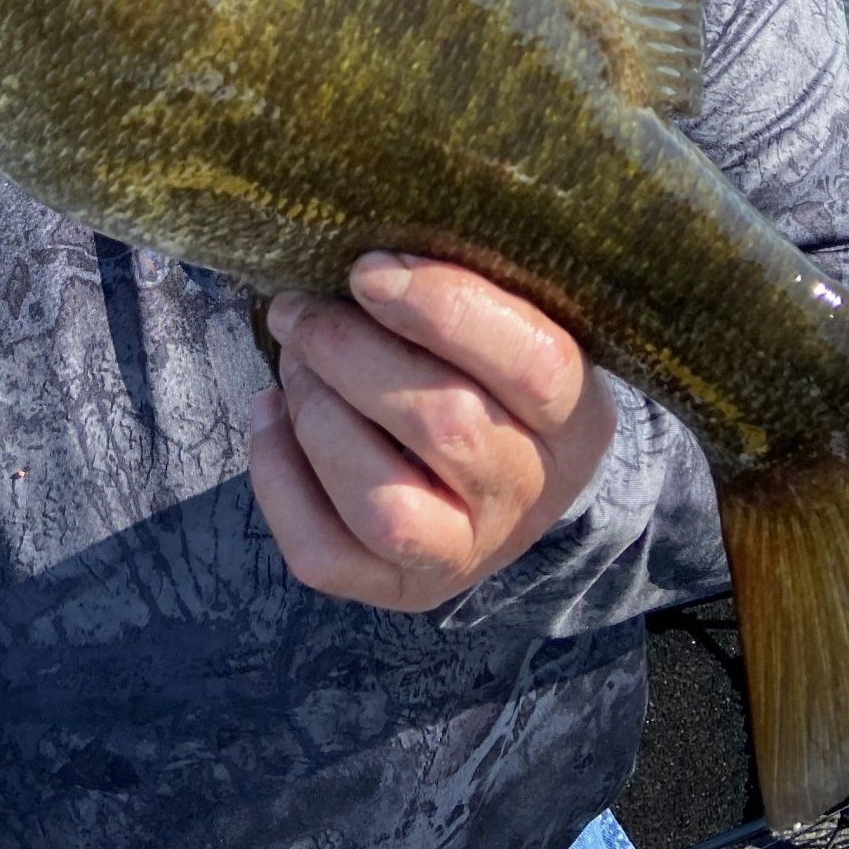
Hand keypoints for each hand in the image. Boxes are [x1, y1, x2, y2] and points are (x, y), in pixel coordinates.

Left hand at [248, 251, 617, 611]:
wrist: (505, 485)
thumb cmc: (491, 377)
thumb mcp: (512, 326)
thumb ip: (464, 292)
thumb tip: (366, 259)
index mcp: (576, 418)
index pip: (533, 363)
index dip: (443, 309)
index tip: (366, 270)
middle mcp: (529, 495)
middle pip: (445, 425)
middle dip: (350, 353)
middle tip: (300, 309)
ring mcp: (465, 553)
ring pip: (381, 503)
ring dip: (317, 413)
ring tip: (293, 359)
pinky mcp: (399, 589)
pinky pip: (324, 553)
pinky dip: (278, 477)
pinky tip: (272, 415)